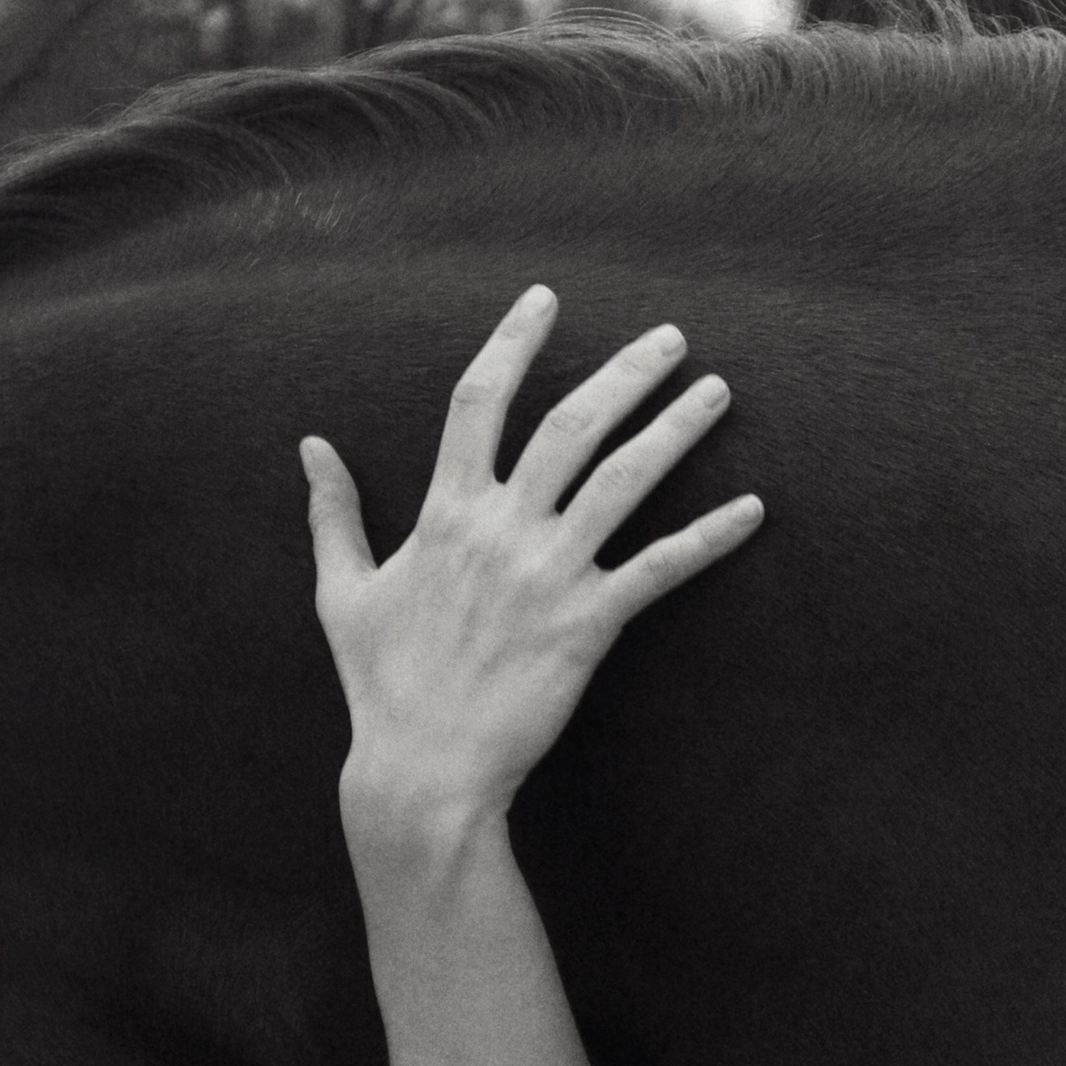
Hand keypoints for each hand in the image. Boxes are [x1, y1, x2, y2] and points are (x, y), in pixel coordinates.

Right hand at [301, 285, 762, 828]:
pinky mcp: (587, 625)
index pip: (481, 400)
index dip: (514, 342)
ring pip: (623, 480)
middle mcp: (500, 529)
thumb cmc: (381, 684)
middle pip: (571, 424)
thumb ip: (334, 513)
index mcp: (444, 511)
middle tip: (672, 336)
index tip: (546, 299)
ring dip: (677, 431)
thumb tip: (310, 446)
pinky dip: (710, 538)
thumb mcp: (342, 591)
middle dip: (625, 372)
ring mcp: (546, 574)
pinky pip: (659, 569)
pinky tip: (754, 510)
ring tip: (720, 392)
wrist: (421, 767)